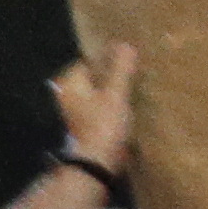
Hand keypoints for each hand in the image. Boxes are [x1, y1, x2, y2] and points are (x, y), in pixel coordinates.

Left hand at [51, 44, 138, 170]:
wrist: (98, 164)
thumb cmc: (103, 126)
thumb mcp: (115, 94)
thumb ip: (121, 69)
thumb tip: (126, 44)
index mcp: (70, 83)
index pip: (90, 60)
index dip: (109, 57)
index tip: (130, 56)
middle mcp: (69, 94)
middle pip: (96, 76)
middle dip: (113, 74)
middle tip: (137, 70)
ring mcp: (78, 110)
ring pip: (100, 92)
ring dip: (116, 90)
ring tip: (138, 86)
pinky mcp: (89, 124)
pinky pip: (104, 107)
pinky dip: (115, 105)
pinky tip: (132, 106)